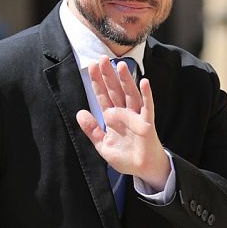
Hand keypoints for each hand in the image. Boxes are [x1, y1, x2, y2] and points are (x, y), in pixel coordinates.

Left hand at [77, 58, 170, 188]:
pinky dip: (146, 95)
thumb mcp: (103, 145)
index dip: (97, 82)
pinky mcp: (147, 123)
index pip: (102, 96)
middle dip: (108, 76)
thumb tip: (79, 113)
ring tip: (120, 65)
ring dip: (126, 80)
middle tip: (102, 59)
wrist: (142, 168)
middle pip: (115, 91)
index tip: (91, 67)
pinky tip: (144, 82)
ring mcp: (136, 117)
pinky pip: (147, 107)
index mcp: (112, 117)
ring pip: (130, 94)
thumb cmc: (125, 156)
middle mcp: (124, 113)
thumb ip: (92, 130)